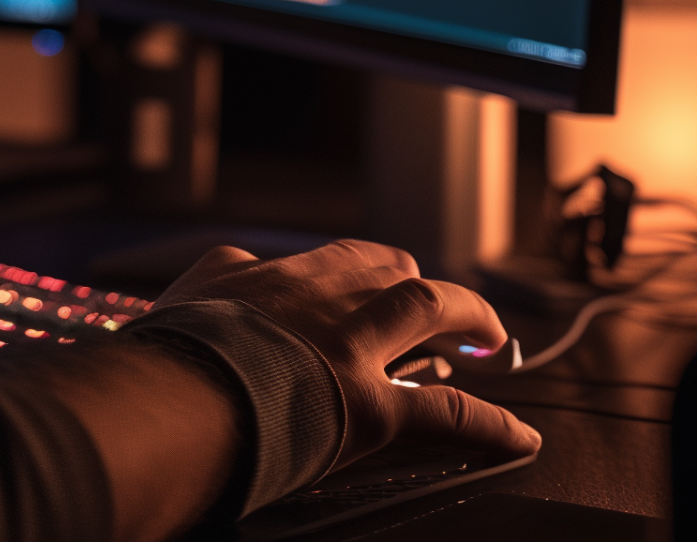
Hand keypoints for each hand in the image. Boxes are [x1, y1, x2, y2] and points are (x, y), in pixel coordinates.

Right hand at [154, 238, 540, 468]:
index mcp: (281, 275)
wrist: (179, 386)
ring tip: (491, 338)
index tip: (378, 284)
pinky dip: (492, 425)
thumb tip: (229, 274)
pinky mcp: (372, 407)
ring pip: (431, 308)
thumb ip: (218, 278)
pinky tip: (520, 437)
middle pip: (392, 270)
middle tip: (443, 313)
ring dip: (470, 318)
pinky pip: (448, 412)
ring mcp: (353, 347)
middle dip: (421, 288)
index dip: (369, 273)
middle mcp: (327, 297)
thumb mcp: (188, 291)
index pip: (341, 259)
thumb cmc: (176, 347)